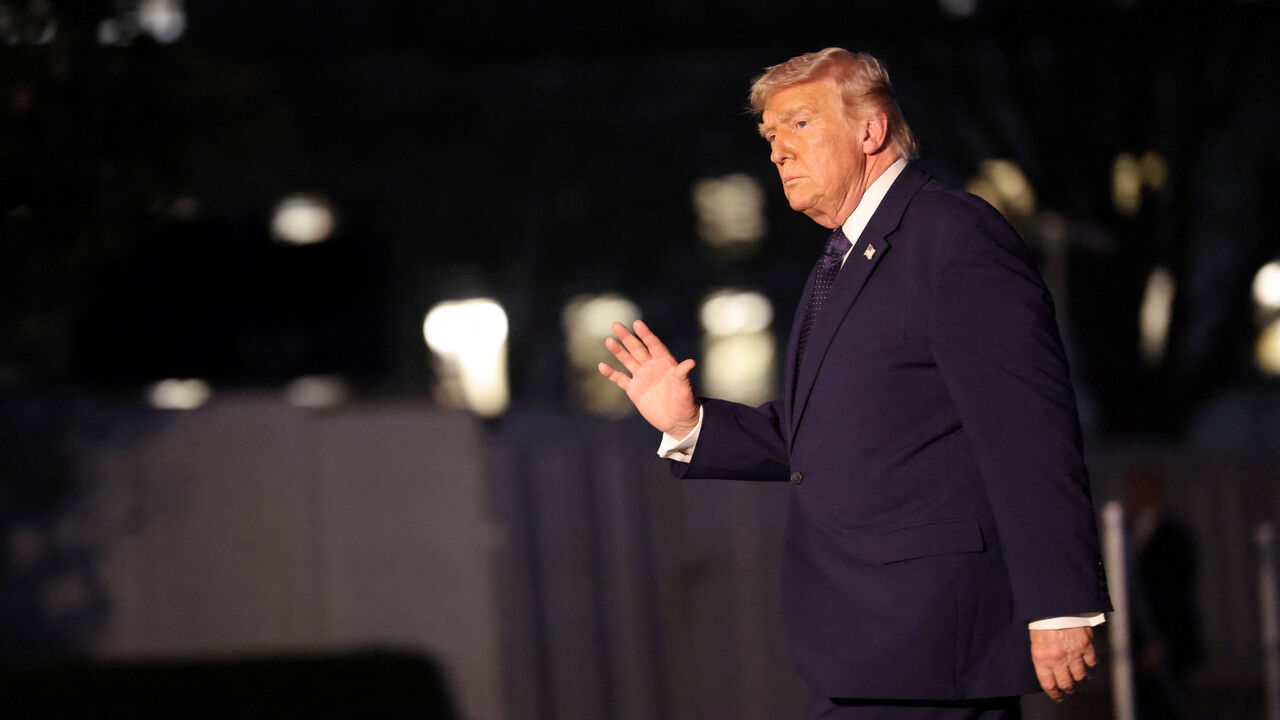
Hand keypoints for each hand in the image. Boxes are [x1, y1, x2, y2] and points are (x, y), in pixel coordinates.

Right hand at [598, 320, 699, 436]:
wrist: (677, 421)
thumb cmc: (685, 403)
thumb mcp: (684, 388)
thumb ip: (682, 374)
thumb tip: (690, 363)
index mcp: (665, 363)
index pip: (654, 345)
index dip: (646, 334)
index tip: (637, 324)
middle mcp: (652, 367)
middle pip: (637, 349)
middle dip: (627, 337)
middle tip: (616, 325)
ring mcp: (642, 377)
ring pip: (627, 360)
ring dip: (618, 351)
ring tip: (609, 340)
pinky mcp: (634, 390)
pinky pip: (620, 379)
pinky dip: (611, 373)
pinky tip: (602, 366)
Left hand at [1030, 626, 1096, 701]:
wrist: (1055, 603)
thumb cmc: (1041, 620)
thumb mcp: (1035, 641)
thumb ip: (1042, 658)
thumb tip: (1050, 672)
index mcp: (1042, 658)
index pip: (1049, 685)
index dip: (1055, 694)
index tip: (1058, 697)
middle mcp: (1058, 659)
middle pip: (1066, 684)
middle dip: (1068, 690)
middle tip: (1069, 691)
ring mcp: (1074, 653)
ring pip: (1081, 677)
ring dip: (1081, 681)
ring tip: (1080, 681)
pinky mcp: (1086, 645)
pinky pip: (1091, 663)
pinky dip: (1091, 667)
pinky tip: (1089, 667)